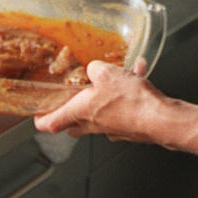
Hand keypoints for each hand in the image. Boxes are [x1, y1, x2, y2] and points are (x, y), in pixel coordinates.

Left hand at [33, 59, 162, 142]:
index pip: (50, 124)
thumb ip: (94, 69)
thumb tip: (93, 69)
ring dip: (105, 95)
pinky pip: (123, 108)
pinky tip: (139, 75)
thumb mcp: (106, 73)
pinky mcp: (128, 127)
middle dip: (71, 112)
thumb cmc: (131, 102)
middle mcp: (93, 124)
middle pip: (73, 124)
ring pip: (100, 113)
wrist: (160, 119)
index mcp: (80, 112)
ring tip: (119, 75)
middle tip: (71, 99)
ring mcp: (111, 128)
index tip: (37, 116)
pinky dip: (128, 93)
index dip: (40, 120)